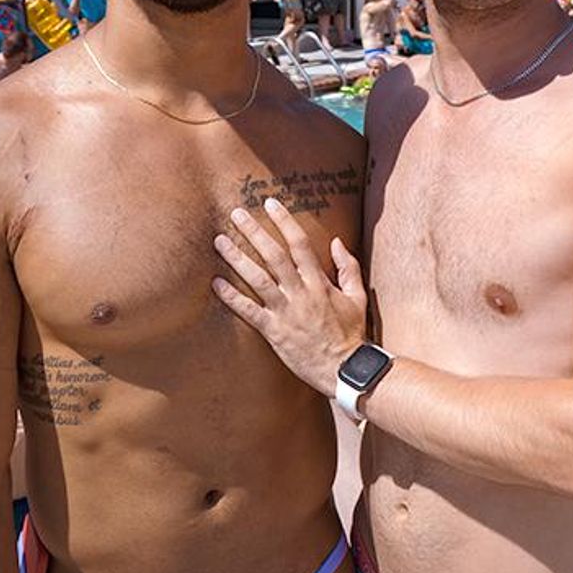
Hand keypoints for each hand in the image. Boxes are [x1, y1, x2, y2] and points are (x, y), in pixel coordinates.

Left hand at [212, 197, 366, 394]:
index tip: (270, 204)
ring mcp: (286, 312)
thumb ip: (347, 267)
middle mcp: (301, 293)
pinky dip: (232, 297)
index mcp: (320, 282)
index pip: (299, 243)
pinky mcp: (274, 332)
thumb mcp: (357, 297)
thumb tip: (336, 241)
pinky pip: (249, 311)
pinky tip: (216, 283)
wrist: (345, 368)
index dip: (284, 221)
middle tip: (236, 213)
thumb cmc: (352, 333)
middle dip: (254, 232)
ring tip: (219, 241)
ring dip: (237, 258)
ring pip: (257, 279)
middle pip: (273, 255)